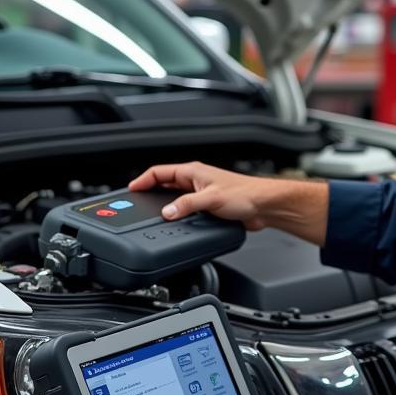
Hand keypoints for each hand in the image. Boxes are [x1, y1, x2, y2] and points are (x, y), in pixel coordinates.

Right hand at [130, 161, 329, 243]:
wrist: (264, 207)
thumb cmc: (245, 195)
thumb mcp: (211, 199)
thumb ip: (186, 205)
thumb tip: (166, 212)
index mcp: (193, 172)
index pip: (159, 172)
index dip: (142, 180)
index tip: (131, 189)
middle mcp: (195, 180)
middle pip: (164, 184)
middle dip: (149, 192)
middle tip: (136, 202)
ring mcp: (201, 193)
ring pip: (174, 197)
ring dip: (164, 204)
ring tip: (151, 213)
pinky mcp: (208, 206)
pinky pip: (186, 208)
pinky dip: (177, 214)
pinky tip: (175, 222)